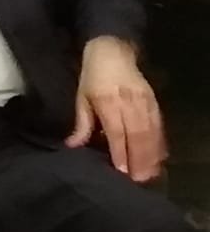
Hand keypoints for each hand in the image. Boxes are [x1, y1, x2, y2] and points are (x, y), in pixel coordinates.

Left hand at [66, 36, 165, 181]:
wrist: (113, 51)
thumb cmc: (92, 76)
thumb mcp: (81, 97)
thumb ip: (81, 123)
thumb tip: (72, 145)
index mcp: (108, 101)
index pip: (116, 131)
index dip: (120, 152)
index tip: (121, 171)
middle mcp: (129, 102)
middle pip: (137, 135)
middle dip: (138, 159)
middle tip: (138, 180)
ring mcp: (144, 102)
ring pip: (150, 132)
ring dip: (151, 155)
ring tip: (149, 174)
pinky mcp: (154, 101)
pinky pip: (159, 125)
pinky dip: (159, 143)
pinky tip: (159, 157)